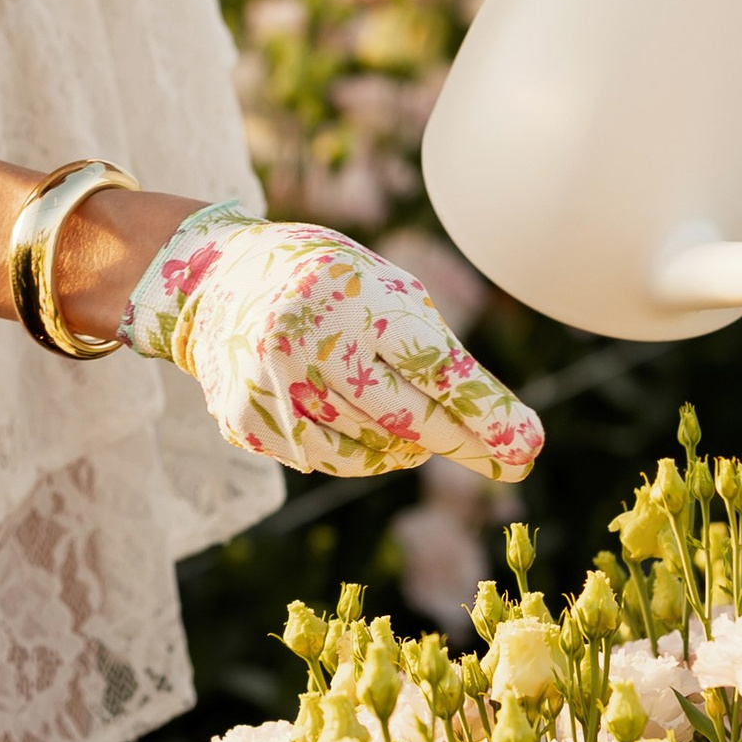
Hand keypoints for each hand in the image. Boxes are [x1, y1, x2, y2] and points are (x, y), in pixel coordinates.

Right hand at [121, 203, 542, 481]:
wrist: (214, 280)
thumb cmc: (327, 282)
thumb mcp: (383, 287)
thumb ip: (432, 349)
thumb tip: (497, 429)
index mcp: (350, 294)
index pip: (431, 365)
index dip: (483, 410)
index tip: (527, 446)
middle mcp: (307, 339)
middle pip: (405, 417)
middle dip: (463, 442)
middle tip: (510, 460)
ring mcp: (270, 385)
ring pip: (368, 448)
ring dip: (406, 446)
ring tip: (412, 423)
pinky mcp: (247, 422)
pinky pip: (325, 460)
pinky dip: (357, 452)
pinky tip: (359, 423)